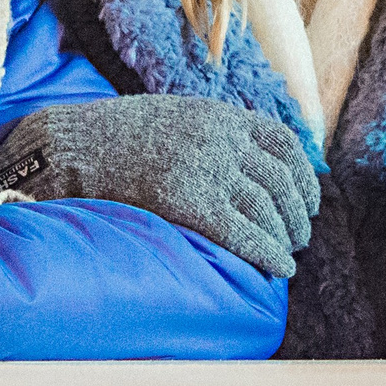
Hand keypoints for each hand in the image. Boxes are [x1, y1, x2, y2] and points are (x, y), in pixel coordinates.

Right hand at [0, 95, 318, 277]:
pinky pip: (244, 233)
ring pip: (268, 208)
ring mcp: (208, 169)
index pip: (285, 142)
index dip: (305, 175)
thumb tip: (246, 163)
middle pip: (282, 180)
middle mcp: (223, 139)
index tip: (309, 200)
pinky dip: (268, 253)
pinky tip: (279, 269)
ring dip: (285, 236)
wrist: (76, 144)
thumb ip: (214, 133)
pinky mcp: (192, 202)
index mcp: (222, 116)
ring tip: (288, 255)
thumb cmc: (120, 137)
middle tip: (300, 237)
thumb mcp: (178, 116)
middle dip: (298, 213)